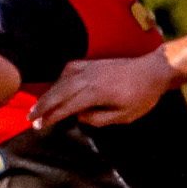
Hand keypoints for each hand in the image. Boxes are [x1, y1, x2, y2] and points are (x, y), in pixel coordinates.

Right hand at [29, 50, 178, 130]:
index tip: (39, 125)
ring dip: (48, 92)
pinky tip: (57, 83)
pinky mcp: (94, 62)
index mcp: (96, 93)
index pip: (66, 106)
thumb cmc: (143, 95)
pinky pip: (70, 67)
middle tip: (30, 117)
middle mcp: (89, 78)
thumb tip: (80, 117)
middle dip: (43, 106)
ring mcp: (91, 67)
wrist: (155, 69)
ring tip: (39, 104)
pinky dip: (60, 77)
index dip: (51, 116)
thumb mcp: (125, 116)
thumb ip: (100, 119)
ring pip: (62, 80)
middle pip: (59, 92)